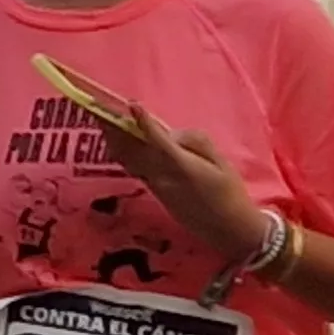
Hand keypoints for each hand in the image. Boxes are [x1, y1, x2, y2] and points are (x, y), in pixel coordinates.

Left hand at [101, 98, 268, 258]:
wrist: (227, 229)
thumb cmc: (230, 193)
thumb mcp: (222, 164)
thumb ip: (198, 143)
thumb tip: (174, 134)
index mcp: (182, 166)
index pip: (158, 140)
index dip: (144, 122)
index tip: (132, 105)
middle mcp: (162, 176)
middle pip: (134, 148)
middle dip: (118, 129)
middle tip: (103, 109)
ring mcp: (155, 185)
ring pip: (129, 159)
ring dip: (116, 140)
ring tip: (105, 121)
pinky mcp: (154, 192)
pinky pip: (134, 168)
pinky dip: (123, 153)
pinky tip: (118, 142)